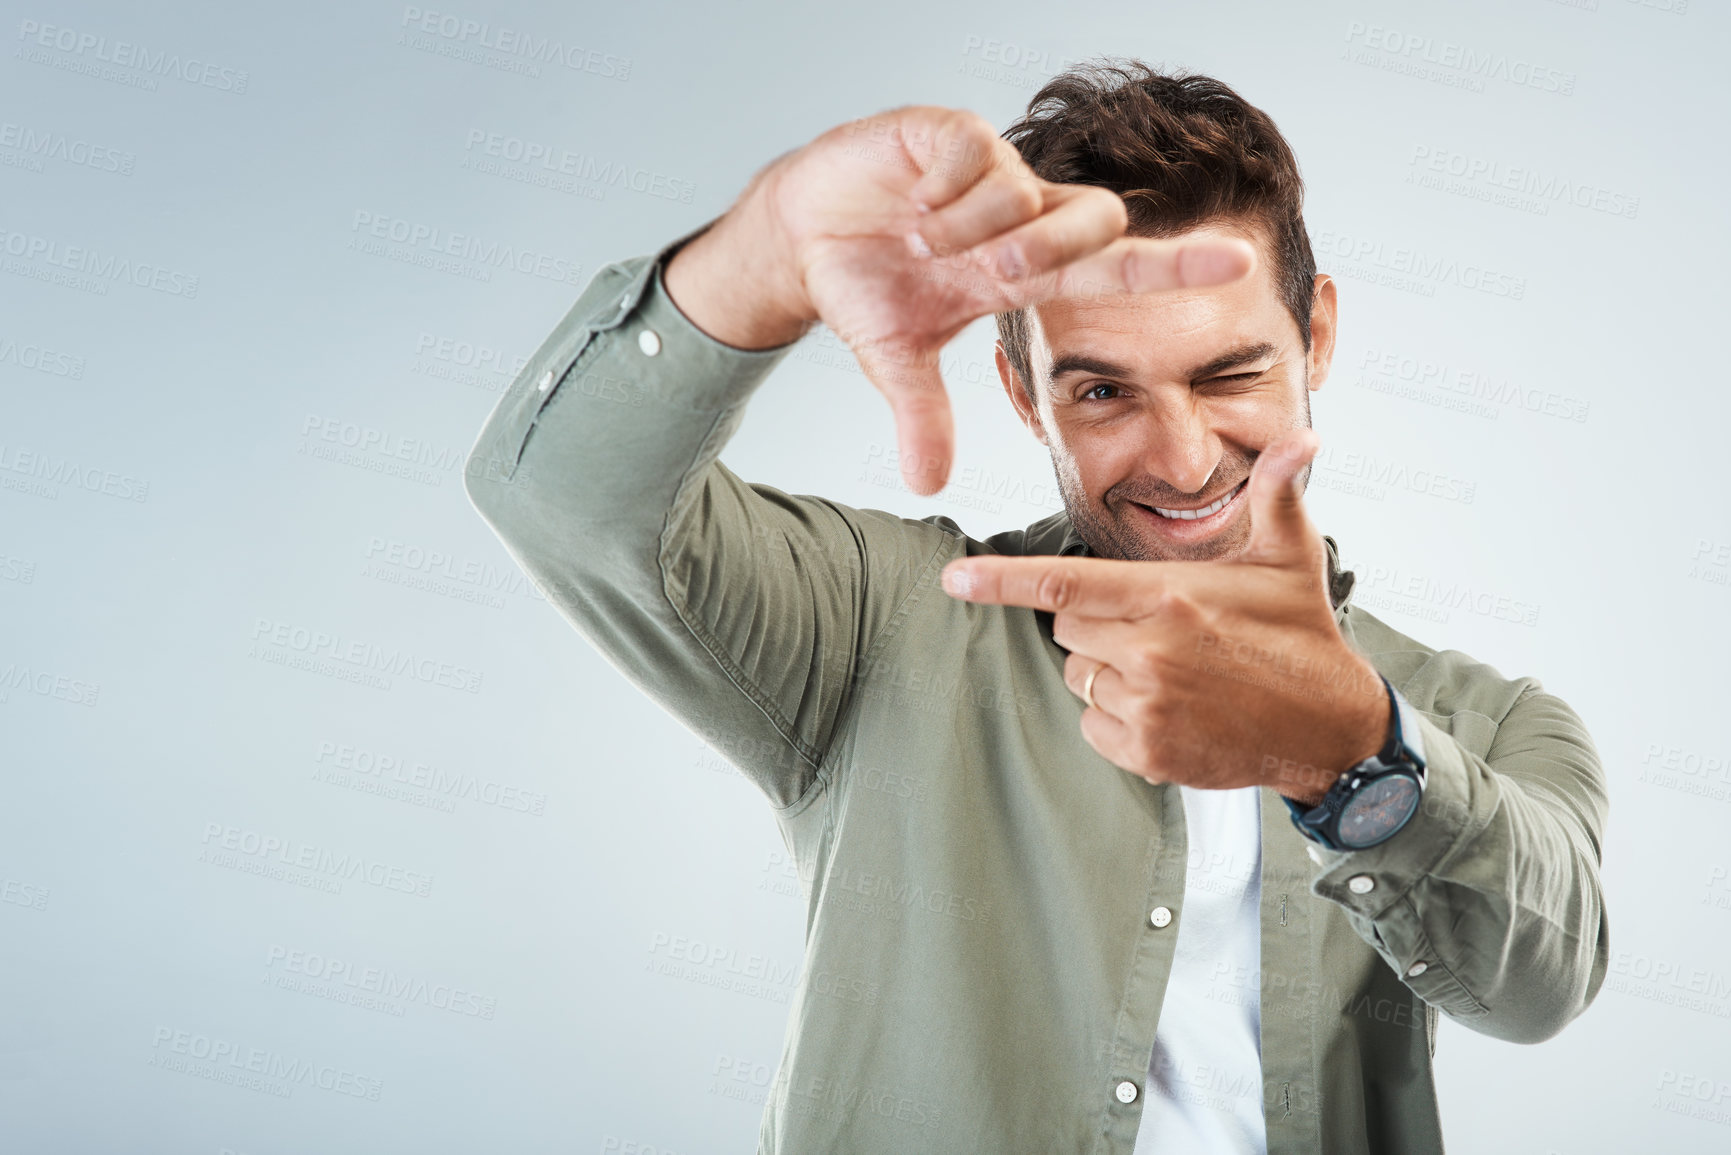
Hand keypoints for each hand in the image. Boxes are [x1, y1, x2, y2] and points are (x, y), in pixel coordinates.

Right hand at [663, 105, 1255, 494]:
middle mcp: (1023, 214)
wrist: (801, 232)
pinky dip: (940, 191)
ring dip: (970, 230)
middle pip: (1096, 222)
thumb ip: (922, 417)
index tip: (1240, 265)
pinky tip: (910, 201)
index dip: (1176, 268)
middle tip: (983, 269)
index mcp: (1024, 269)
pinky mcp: (949, 131)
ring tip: (918, 237)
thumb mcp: (895, 361)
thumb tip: (928, 486)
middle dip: (1045, 253)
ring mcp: (991, 171)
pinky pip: (976, 157)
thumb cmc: (864, 286)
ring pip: (1029, 195)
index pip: (1117, 268)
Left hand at [936, 429, 1388, 805]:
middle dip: (1098, 623)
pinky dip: (1119, 719)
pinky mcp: (1147, 751)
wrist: (1330, 727)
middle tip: (1160, 627)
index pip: (1062, 583)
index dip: (1000, 581)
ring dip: (1110, 671)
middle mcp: (1148, 651)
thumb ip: (1277, 493)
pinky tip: (1170, 709)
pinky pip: (1095, 726)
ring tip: (1174, 670)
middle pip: (1068, 627)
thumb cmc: (1302, 635)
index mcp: (1166, 597)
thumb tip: (1302, 437)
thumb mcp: (1291, 556)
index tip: (955, 578)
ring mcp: (1145, 706)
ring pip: (1081, 677)